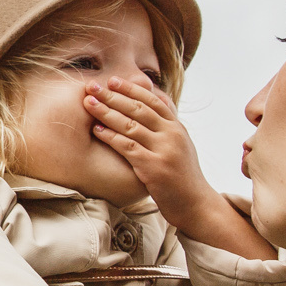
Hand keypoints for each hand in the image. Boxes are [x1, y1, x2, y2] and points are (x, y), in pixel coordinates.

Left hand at [86, 80, 275, 258]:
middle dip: (113, 95)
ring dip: (107, 112)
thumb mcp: (181, 145)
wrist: (197, 205)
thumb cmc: (184, 177)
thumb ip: (167, 124)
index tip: (112, 80)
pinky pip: (128, 147)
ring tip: (88, 103)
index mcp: (177, 127)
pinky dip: (111, 137)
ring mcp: (164, 150)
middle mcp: (172, 135)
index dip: (131, 89)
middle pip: (138, 109)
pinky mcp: (154, 168)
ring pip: (131, 125)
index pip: (153, 100)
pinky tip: (97, 130)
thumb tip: (155, 101)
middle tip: (93, 86)